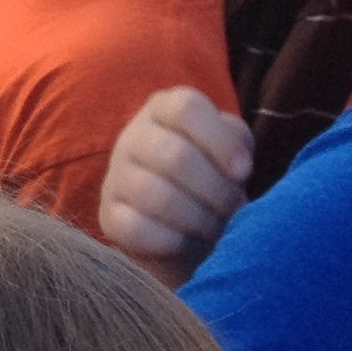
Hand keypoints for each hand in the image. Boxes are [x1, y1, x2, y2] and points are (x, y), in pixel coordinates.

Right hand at [98, 87, 256, 286]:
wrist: (181, 223)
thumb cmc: (210, 176)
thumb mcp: (228, 149)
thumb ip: (236, 143)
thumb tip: (238, 167)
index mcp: (163, 110)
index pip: (186, 108)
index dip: (220, 141)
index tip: (244, 172)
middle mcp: (132, 137)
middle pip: (174, 155)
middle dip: (215, 190)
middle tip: (235, 210)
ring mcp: (114, 177)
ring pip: (155, 195)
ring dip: (198, 219)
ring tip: (216, 230)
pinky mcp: (107, 216)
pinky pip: (136, 229)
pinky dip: (171, 241)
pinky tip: (186, 242)